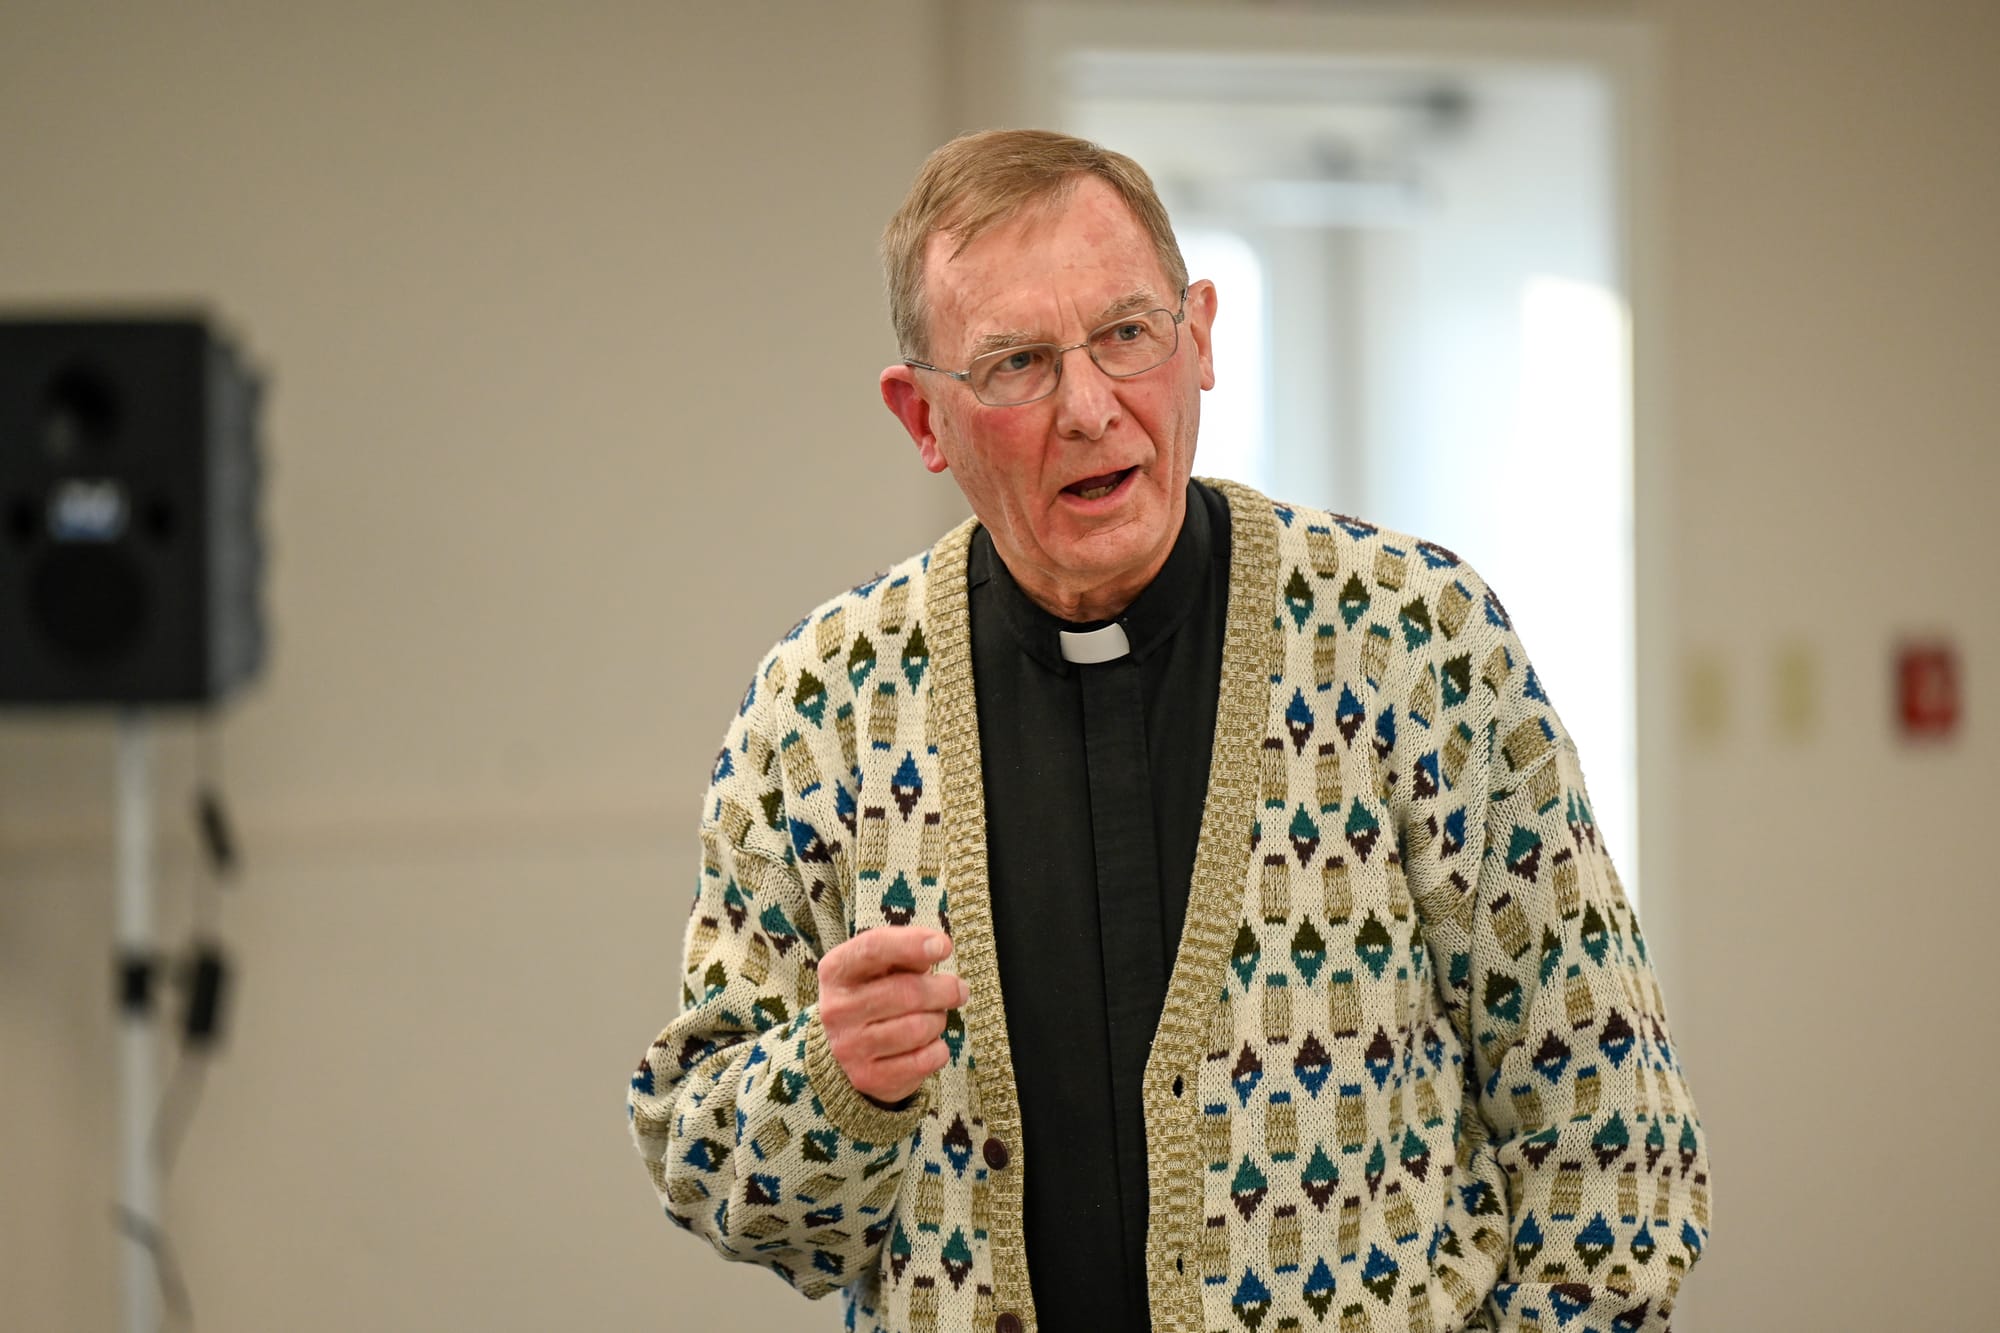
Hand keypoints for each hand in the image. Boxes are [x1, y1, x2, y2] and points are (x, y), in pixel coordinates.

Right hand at [816, 926, 967, 1105]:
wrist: (849, 1048)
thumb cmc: (875, 993)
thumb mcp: (881, 965)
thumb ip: (906, 952)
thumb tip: (937, 947)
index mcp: (836, 971)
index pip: (873, 949)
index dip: (912, 944)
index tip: (944, 946)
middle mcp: (836, 1009)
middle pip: (907, 992)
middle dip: (944, 990)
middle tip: (959, 990)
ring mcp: (849, 1047)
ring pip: (918, 1028)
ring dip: (938, 1020)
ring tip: (935, 1017)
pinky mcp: (867, 1077)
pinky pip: (923, 1060)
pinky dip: (938, 1050)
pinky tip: (931, 1043)